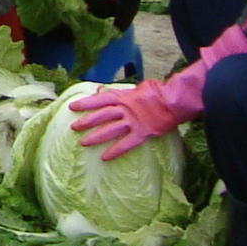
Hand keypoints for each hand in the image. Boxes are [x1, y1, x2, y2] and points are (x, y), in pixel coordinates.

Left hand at [67, 22, 246, 157]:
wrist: (174, 101)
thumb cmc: (157, 93)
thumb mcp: (138, 87)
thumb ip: (121, 92)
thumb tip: (103, 90)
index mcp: (123, 97)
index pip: (100, 99)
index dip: (85, 103)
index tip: (72, 106)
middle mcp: (125, 108)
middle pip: (101, 115)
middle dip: (86, 120)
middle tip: (73, 126)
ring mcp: (133, 121)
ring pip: (110, 129)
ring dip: (96, 136)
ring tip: (83, 143)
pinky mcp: (142, 133)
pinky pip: (126, 144)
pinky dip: (115, 151)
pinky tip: (105, 158)